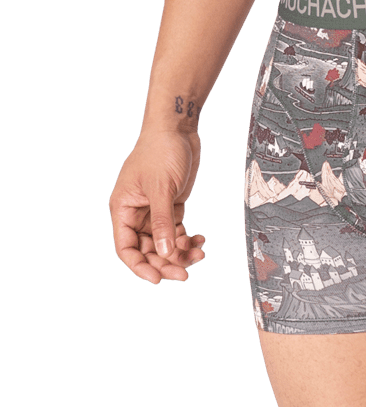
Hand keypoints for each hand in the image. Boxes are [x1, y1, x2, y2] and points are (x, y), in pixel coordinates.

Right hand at [110, 131, 206, 283]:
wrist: (177, 127)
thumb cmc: (161, 151)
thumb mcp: (161, 187)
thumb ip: (162, 222)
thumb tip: (165, 253)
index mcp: (123, 209)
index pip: (126, 248)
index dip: (139, 267)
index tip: (157, 279)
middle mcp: (136, 213)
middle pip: (147, 249)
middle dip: (165, 262)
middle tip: (185, 274)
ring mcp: (155, 210)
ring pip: (164, 242)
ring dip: (180, 252)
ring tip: (200, 254)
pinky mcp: (172, 204)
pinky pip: (177, 230)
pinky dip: (187, 238)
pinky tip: (201, 241)